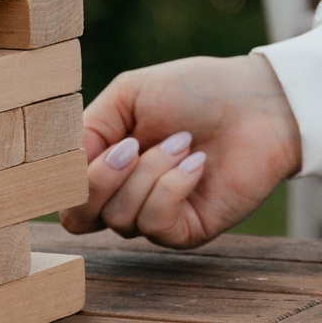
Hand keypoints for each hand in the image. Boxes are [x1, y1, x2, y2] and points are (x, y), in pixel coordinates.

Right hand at [62, 53, 303, 247]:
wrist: (257, 101)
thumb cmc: (196, 91)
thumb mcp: (128, 95)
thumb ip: (87, 129)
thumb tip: (64, 169)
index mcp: (107, 164)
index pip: (64, 195)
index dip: (68, 176)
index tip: (99, 141)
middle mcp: (125, 196)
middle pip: (79, 218)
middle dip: (100, 179)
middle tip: (134, 143)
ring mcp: (155, 217)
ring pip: (120, 217)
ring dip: (151, 172)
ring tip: (183, 141)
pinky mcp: (186, 231)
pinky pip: (156, 224)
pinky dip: (173, 187)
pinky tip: (197, 163)